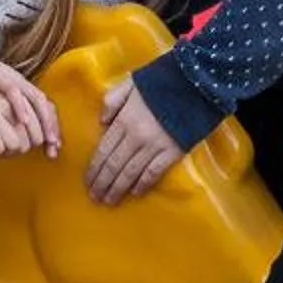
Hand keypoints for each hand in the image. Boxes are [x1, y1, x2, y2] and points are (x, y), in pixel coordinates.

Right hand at [0, 44, 57, 155]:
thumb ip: (3, 113)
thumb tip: (10, 135)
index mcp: (20, 85)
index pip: (44, 105)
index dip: (51, 126)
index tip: (54, 146)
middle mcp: (18, 80)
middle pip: (43, 104)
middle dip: (50, 127)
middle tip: (52, 147)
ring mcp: (8, 76)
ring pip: (33, 98)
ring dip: (40, 120)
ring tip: (42, 139)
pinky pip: (12, 91)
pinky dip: (20, 106)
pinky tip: (23, 121)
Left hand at [86, 78, 183, 202]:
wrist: (195, 82)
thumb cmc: (161, 80)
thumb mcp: (130, 83)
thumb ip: (112, 101)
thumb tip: (102, 123)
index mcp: (123, 120)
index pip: (103, 150)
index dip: (94, 168)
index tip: (87, 181)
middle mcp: (135, 137)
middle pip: (114, 165)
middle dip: (102, 183)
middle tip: (95, 197)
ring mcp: (154, 146)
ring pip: (130, 173)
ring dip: (118, 189)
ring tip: (109, 201)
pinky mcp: (173, 152)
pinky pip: (154, 173)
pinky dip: (143, 184)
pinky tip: (135, 193)